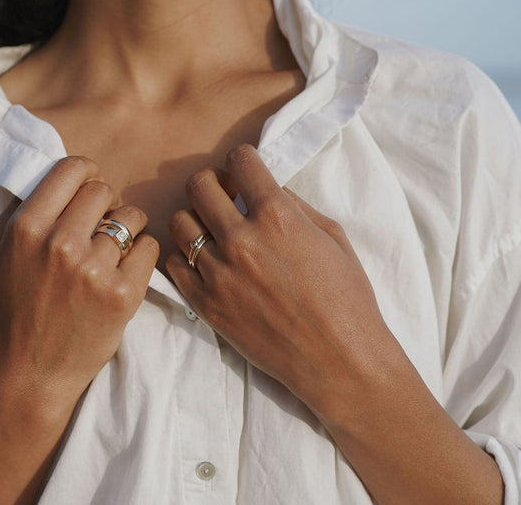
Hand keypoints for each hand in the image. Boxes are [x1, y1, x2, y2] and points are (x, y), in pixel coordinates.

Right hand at [0, 156, 158, 407]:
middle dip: (105, 204)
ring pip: (132, 216)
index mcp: (27, 228)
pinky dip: (142, 254)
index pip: (72, 169)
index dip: (86, 174)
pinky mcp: (124, 294)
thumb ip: (18, 209)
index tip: (87, 191)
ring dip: (126, 229)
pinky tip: (126, 270)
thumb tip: (51, 175)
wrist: (32, 371)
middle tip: (100, 226)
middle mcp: (60, 244)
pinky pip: (149, 247)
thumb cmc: (14, 309)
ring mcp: (95, 270)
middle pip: (104, 190)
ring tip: (113, 251)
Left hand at [166, 144, 407, 423]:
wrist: (338, 359)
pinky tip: (205, 261)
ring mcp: (218, 273)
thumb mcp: (332, 237)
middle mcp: (241, 239)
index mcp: (277, 216)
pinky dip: (186, 257)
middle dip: (212, 182)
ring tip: (212, 230)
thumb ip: (294, 206)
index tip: (245, 170)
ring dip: (195, 218)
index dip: (243, 160)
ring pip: (180, 222)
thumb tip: (265, 187)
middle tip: (224, 195)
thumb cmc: (347, 298)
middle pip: (199, 185)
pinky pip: (174, 264)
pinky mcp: (205, 304)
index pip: (239, 161)